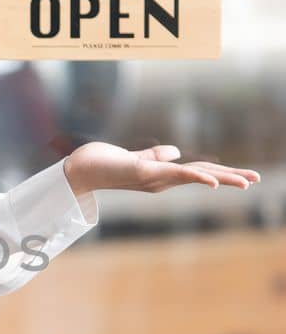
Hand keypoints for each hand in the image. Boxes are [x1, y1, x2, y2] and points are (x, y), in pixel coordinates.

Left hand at [63, 142, 260, 195]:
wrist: (77, 170)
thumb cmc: (103, 163)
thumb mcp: (134, 157)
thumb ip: (155, 155)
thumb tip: (175, 151)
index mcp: (162, 175)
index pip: (198, 171)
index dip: (222, 173)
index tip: (247, 177)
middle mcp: (161, 179)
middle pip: (202, 175)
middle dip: (231, 178)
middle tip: (256, 180)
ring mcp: (153, 177)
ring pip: (194, 176)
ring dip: (221, 178)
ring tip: (246, 181)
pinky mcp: (142, 172)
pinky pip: (174, 174)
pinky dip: (195, 177)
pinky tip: (212, 181)